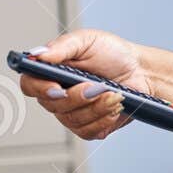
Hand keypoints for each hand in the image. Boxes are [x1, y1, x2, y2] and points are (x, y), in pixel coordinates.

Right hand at [18, 28, 151, 140]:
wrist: (142, 72)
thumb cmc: (113, 53)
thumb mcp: (87, 40)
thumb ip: (62, 46)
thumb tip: (38, 54)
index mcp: (51, 71)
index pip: (30, 85)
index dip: (39, 88)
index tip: (58, 86)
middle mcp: (58, 94)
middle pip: (52, 105)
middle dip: (78, 97)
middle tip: (97, 86)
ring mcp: (72, 112)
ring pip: (72, 120)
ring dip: (96, 107)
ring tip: (113, 93)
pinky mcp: (89, 126)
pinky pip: (87, 132)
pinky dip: (104, 119)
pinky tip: (115, 106)